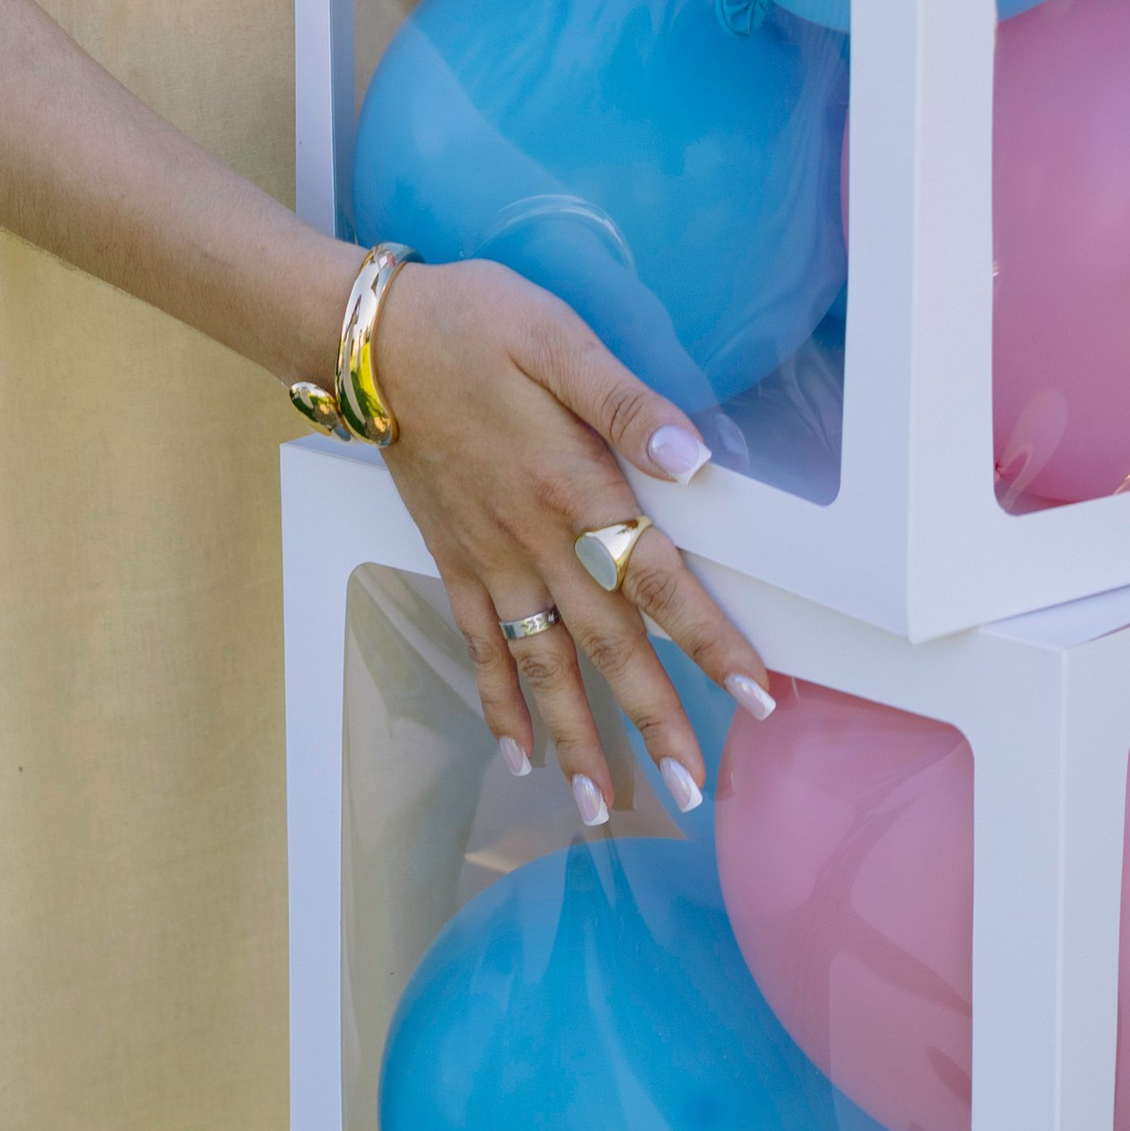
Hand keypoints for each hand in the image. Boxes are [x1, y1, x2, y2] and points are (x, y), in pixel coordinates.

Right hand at [371, 257, 777, 827]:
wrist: (372, 338)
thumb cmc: (476, 323)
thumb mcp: (558, 339)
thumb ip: (626, 403)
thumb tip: (694, 458)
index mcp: (572, 485)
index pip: (657, 578)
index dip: (709, 640)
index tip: (757, 698)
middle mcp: (534, 538)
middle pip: (606, 643)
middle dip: (651, 719)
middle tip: (690, 793)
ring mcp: (488, 557)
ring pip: (541, 663)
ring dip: (575, 736)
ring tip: (602, 807)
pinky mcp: (452, 557)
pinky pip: (478, 645)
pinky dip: (498, 702)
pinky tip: (519, 754)